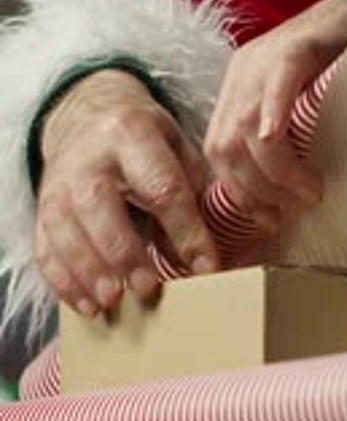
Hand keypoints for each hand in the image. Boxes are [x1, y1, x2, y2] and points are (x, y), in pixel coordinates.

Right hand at [36, 69, 218, 315]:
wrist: (85, 115)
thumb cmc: (142, 140)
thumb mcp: (176, 145)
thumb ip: (198, 189)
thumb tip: (229, 245)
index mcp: (132, 134)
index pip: (162, 186)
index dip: (185, 230)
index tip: (206, 268)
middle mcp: (90, 158)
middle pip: (99, 205)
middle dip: (125, 251)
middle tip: (148, 289)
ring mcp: (59, 183)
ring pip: (65, 228)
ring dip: (88, 270)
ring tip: (112, 302)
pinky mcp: (42, 207)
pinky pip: (45, 247)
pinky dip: (64, 280)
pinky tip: (86, 305)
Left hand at [204, 0, 346, 218]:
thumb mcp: (311, 109)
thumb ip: (292, 141)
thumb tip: (288, 201)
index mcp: (240, 90)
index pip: (218, 152)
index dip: (238, 193)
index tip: (268, 220)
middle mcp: (244, 72)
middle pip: (224, 145)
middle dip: (253, 190)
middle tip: (289, 213)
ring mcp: (268, 54)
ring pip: (246, 124)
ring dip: (274, 170)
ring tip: (309, 191)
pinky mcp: (301, 40)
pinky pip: (278, 79)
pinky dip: (274, 112)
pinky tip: (278, 139)